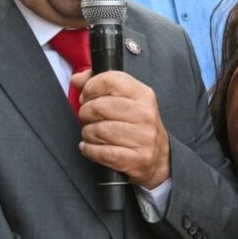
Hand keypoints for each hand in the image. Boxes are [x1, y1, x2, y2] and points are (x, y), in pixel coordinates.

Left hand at [75, 69, 170, 190]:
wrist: (160, 157)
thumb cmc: (138, 126)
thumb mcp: (127, 100)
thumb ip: (100, 86)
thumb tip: (76, 79)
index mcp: (143, 95)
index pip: (110, 80)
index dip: (90, 87)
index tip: (86, 96)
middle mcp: (145, 114)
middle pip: (100, 106)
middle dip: (86, 113)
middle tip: (88, 118)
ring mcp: (142, 138)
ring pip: (98, 130)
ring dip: (87, 134)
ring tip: (92, 134)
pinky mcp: (136, 159)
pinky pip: (101, 152)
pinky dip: (89, 150)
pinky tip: (91, 147)